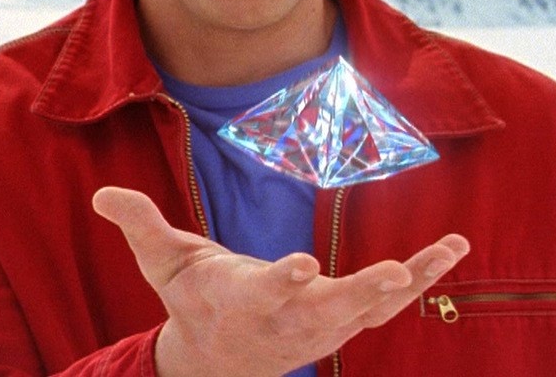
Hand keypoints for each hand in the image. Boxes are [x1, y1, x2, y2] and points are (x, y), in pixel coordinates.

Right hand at [92, 186, 468, 376]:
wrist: (220, 359)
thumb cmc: (193, 297)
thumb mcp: (162, 261)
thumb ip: (140, 224)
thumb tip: (102, 195)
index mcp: (242, 300)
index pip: (263, 292)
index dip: (281, 280)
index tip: (301, 266)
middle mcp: (288, 318)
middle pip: (329, 309)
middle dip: (362, 293)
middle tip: (397, 274)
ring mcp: (323, 323)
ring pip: (370, 307)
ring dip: (410, 283)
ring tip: (447, 249)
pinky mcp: (346, 319)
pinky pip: (390, 303)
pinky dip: (423, 280)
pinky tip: (452, 250)